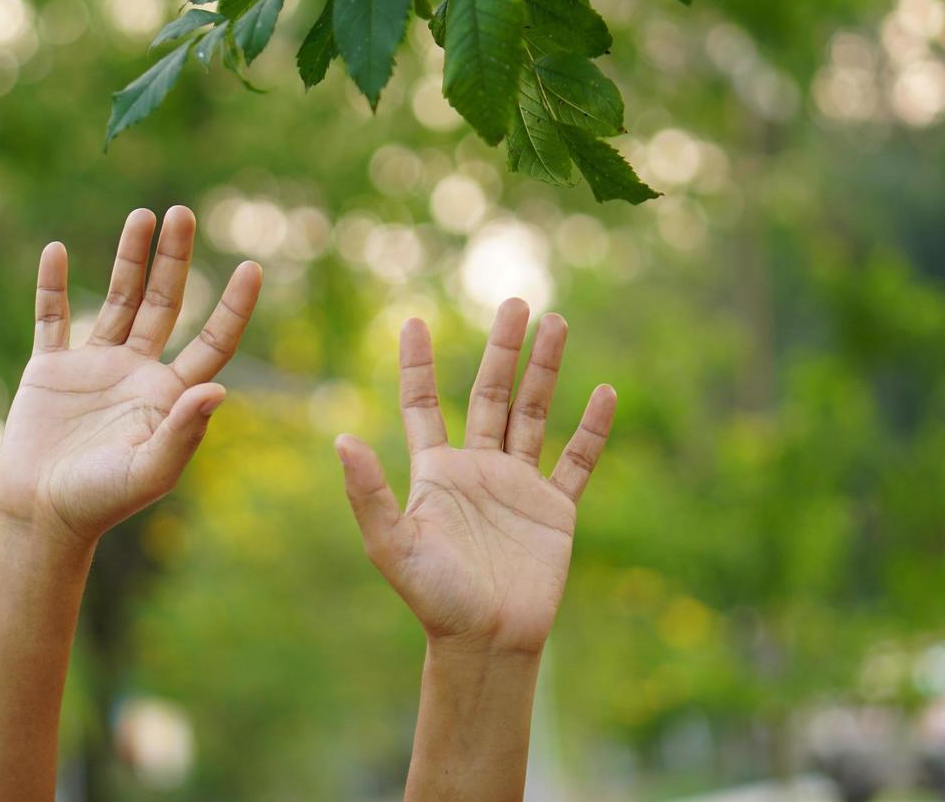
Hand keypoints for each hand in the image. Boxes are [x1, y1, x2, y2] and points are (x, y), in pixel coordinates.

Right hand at [0, 206, 261, 548]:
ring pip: (117, 298)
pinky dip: (52, 285)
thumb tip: (218, 389)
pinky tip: (56, 251)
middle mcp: (138, 371)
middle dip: (175, 259)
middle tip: (183, 213)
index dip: (233, 306)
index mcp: (169, 394)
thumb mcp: (149, 471)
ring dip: (128, 258)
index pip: (212, 340)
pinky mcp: (50, 368)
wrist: (41, 517)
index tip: (252, 267)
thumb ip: (183, 432)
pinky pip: (52, 318)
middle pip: (165, 302)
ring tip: (143, 215)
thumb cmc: (102, 502)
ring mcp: (95, 365)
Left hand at [336, 299, 615, 654]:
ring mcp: (519, 486)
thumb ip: (369, 493)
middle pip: (490, 393)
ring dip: (545, 370)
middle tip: (516, 302)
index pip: (423, 403)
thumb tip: (340, 438)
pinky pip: (577, 461)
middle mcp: (477, 469)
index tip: (415, 319)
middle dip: (503, 349)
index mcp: (436, 471)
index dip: (418, 363)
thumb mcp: (391, 545)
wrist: (485, 642)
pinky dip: (592, 429)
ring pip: (533, 413)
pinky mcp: (555, 509)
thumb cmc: (433, 599)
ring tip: (557, 322)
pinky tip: (604, 392)